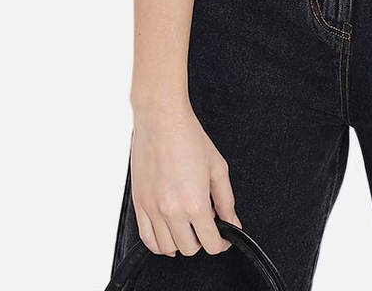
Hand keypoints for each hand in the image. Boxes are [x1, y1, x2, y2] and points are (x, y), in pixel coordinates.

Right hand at [130, 102, 240, 256]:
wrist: (161, 121)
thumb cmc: (189, 138)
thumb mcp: (218, 168)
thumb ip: (226, 200)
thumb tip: (232, 221)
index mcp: (195, 203)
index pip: (210, 242)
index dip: (222, 243)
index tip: (225, 238)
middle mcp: (171, 212)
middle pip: (190, 248)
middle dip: (203, 242)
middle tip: (209, 227)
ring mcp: (152, 210)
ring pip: (167, 248)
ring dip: (182, 243)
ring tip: (190, 228)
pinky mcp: (139, 205)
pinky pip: (147, 239)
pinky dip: (160, 244)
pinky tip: (170, 236)